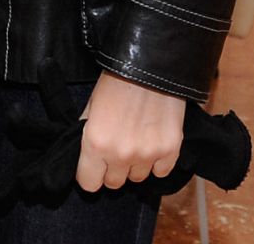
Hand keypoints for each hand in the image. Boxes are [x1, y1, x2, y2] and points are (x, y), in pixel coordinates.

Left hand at [76, 69, 185, 190]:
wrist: (148, 68)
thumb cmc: (115, 83)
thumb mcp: (91, 105)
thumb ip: (87, 132)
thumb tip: (84, 153)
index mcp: (95, 143)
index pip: (88, 183)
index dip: (88, 175)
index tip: (92, 167)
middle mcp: (120, 155)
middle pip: (114, 184)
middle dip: (111, 170)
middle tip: (114, 150)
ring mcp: (147, 156)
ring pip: (137, 178)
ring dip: (134, 165)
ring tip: (134, 141)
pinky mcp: (170, 153)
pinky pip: (160, 172)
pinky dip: (156, 162)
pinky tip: (151, 142)